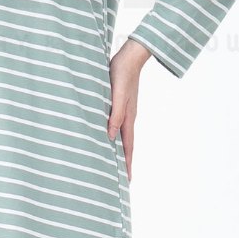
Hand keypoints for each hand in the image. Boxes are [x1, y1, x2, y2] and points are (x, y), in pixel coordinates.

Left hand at [106, 40, 150, 182]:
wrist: (129, 56)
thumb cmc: (121, 73)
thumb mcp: (117, 94)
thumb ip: (115, 114)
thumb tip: (110, 137)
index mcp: (128, 117)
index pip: (127, 146)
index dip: (126, 164)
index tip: (127, 181)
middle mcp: (128, 116)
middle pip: (126, 144)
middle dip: (124, 161)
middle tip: (122, 178)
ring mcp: (125, 110)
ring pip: (122, 134)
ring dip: (119, 149)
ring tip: (115, 161)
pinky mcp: (120, 102)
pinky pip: (117, 123)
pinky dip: (115, 134)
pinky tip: (109, 135)